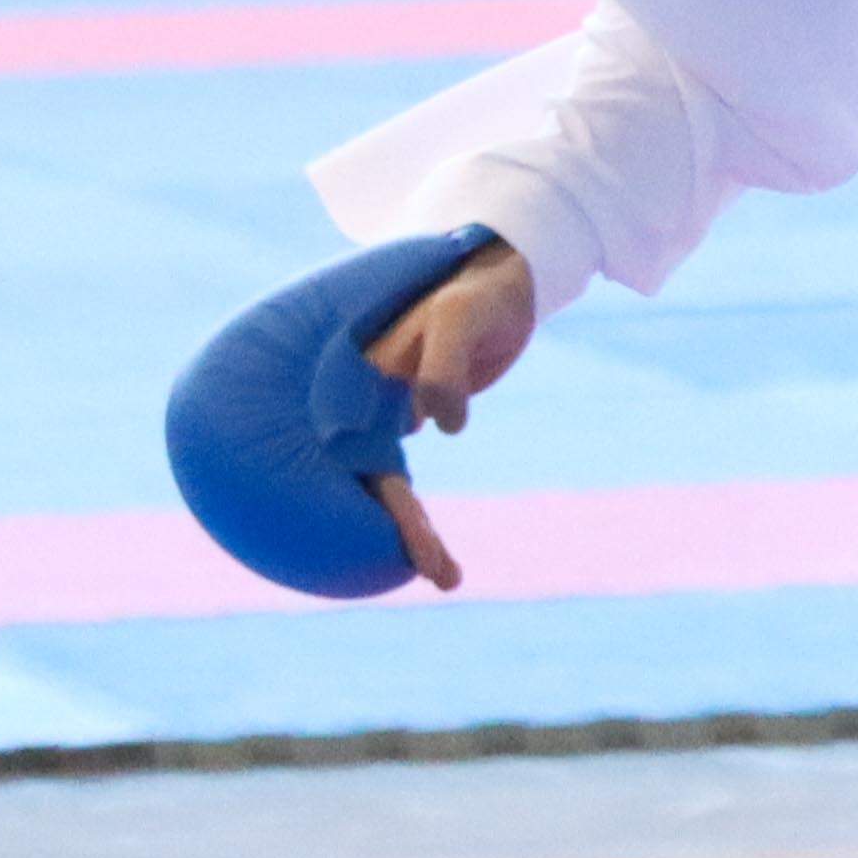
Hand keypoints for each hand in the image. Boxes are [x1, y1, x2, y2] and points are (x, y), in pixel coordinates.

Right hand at [353, 241, 534, 589]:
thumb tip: (438, 423)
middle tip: (443, 577)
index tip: (410, 553)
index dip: (389, 507)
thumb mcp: (458, 318)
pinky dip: (412, 519)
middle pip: (373, 482)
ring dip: (407, 534)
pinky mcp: (415, 422)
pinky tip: (432, 557)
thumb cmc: (473, 293)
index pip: (364, 456)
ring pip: (387, 489)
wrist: (495, 279)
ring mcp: (390, 417)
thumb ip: (443, 367)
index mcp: (362, 383)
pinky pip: (402, 481)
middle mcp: (366, 406)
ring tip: (445, 577)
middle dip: (402, 533)